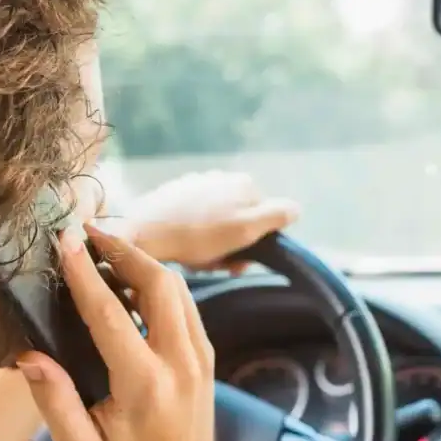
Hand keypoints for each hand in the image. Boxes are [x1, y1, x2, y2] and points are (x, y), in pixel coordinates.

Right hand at [17, 223, 233, 440]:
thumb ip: (55, 402)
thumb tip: (29, 356)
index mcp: (145, 384)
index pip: (111, 313)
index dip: (85, 272)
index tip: (66, 240)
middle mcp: (180, 361)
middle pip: (159, 282)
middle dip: (124, 250)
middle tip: (89, 233)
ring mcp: (199, 356)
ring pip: (178, 287)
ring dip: (143, 262)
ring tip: (105, 251)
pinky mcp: (205, 356)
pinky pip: (185, 304)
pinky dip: (160, 283)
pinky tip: (131, 282)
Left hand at [128, 171, 298, 273]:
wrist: (144, 234)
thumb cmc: (199, 236)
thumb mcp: (246, 229)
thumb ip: (277, 215)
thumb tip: (296, 209)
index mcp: (244, 184)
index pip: (265, 216)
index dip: (256, 240)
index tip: (239, 258)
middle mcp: (222, 177)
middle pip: (239, 218)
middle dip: (232, 243)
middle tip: (217, 264)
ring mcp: (195, 183)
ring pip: (216, 220)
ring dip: (213, 241)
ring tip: (197, 259)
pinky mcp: (173, 194)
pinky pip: (193, 218)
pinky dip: (192, 233)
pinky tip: (181, 247)